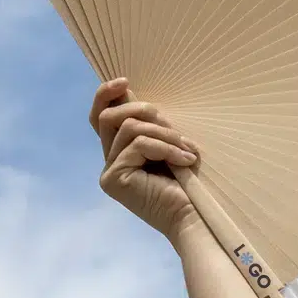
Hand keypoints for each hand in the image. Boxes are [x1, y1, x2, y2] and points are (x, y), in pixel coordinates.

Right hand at [90, 77, 203, 240]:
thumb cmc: (189, 182)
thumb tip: (130, 91)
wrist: (196, 217)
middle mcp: (110, 162)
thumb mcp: (168, 143)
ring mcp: (109, 172)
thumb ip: (149, 123)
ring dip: (165, 134)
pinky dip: (166, 148)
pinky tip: (186, 161)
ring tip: (188, 150)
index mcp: (120, 153)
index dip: (106, 95)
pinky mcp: (114, 179)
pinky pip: (139, 145)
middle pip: (110, 116)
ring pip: (130, 128)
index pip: (101, 117)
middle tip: (175, 129)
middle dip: (145, 112)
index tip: (124, 81)